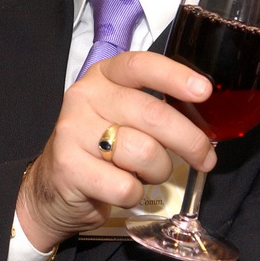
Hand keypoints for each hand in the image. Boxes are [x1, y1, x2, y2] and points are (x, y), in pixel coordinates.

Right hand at [16, 50, 216, 250]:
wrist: (53, 187)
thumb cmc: (100, 149)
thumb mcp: (122, 116)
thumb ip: (155, 109)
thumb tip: (207, 121)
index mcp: (102, 77)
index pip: (139, 66)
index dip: (174, 76)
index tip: (204, 91)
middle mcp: (84, 97)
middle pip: (152, 114)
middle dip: (190, 141)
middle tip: (205, 158)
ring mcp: (73, 131)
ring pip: (144, 153)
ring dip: (158, 171)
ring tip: (146, 173)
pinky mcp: (69, 167)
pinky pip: (126, 186)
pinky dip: (135, 194)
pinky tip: (122, 188)